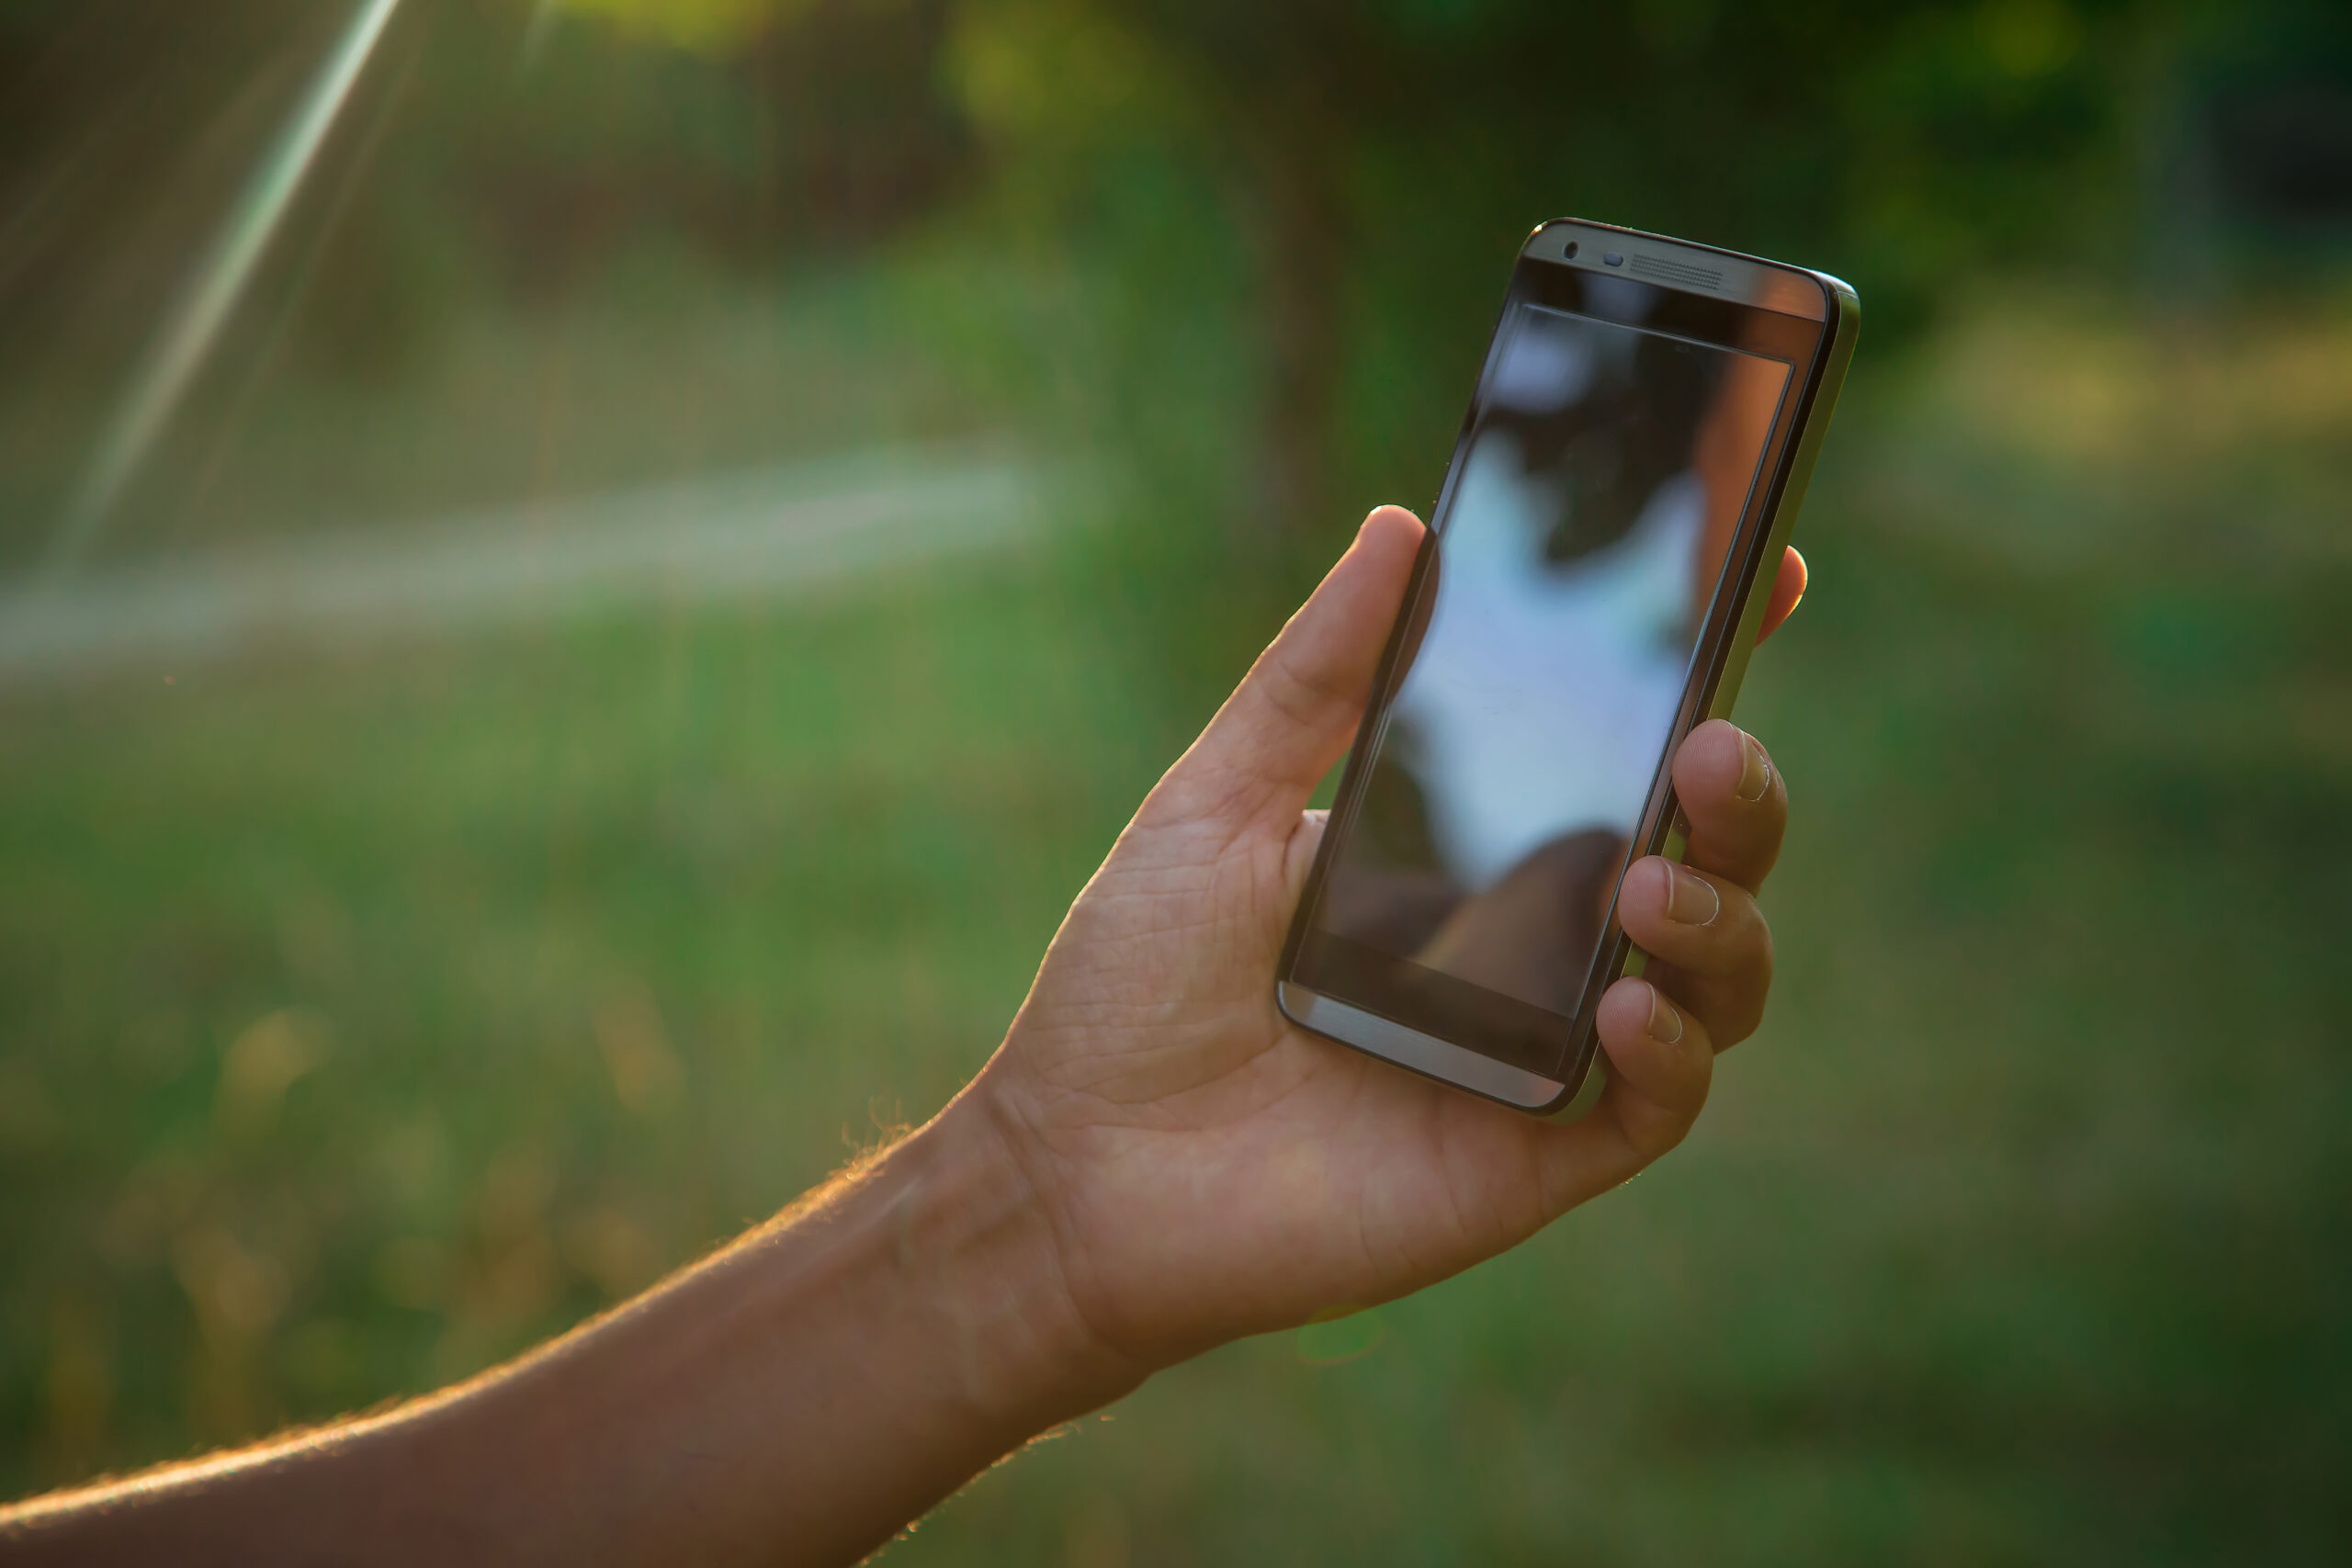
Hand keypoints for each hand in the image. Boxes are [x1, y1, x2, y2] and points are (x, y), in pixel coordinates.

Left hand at [968, 506, 1799, 1370]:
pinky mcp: (1535, 1158)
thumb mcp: (1216, 805)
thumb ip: (1313, 679)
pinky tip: (1620, 1008)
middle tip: (1708, 748)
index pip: (1623, 753)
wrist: (1077, 1170)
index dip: (1713, 671)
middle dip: (1741, 796)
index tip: (1767, 571)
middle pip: (1703, 858)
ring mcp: (1543, 1052)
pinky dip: (1672, 1053)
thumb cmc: (1131, 987)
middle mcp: (1528, 945)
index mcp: (1471, 848)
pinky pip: (1659, 1106)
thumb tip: (1400, 528)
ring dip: (1720, 920)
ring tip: (1647, 891)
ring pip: (1718, 979)